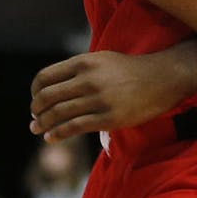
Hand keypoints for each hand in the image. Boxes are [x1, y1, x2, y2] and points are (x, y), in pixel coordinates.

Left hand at [29, 50, 188, 140]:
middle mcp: (87, 80)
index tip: (35, 99)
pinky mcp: (109, 118)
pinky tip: (51, 138)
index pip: (45, 77)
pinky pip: (75, 127)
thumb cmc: (128, 69)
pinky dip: (58, 134)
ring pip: (58, 113)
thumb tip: (53, 85)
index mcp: (82, 63)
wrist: (162, 78)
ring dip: (43, 123)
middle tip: (34, 117)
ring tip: (37, 129)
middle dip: (36, 109)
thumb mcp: (100, 59)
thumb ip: (77, 69)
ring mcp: (98, 99)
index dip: (35, 90)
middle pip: (47, 96)